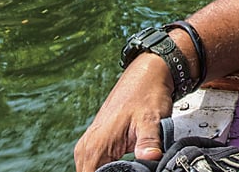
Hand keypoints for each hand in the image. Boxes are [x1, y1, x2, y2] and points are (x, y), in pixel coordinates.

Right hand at [74, 54, 173, 171]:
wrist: (146, 76)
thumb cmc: (147, 93)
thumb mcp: (151, 120)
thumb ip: (149, 142)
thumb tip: (151, 157)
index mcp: (96, 144)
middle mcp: (88, 145)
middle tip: (132, 169)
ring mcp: (90, 142)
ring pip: (91, 170)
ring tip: (128, 168)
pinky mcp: (95, 141)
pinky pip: (95, 164)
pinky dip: (107, 168)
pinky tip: (123, 166)